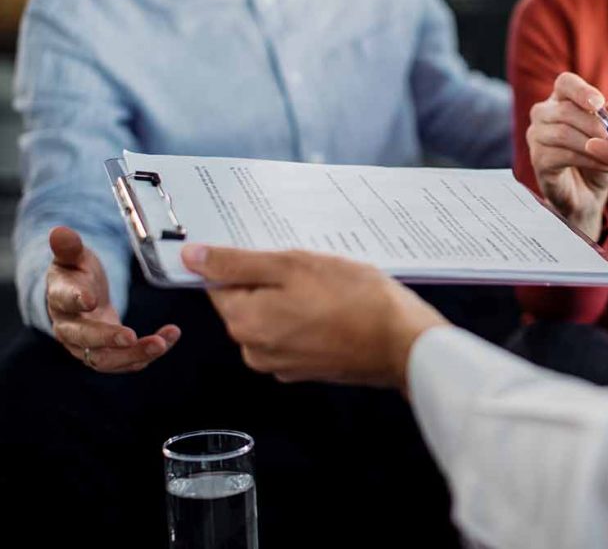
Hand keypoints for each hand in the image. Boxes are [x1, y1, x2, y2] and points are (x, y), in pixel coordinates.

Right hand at [46, 227, 178, 371]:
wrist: (81, 296)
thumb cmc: (77, 274)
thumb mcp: (74, 257)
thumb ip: (70, 247)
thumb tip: (59, 231)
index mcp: (59, 299)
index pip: (64, 301)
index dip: (76, 299)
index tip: (91, 299)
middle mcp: (69, 328)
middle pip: (84, 339)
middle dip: (107, 339)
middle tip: (131, 336)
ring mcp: (87, 346)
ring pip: (106, 359)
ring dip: (134, 354)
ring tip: (161, 344)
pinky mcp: (107, 354)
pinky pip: (127, 360)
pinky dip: (148, 354)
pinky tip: (169, 339)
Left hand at [181, 245, 448, 388]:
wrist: (403, 343)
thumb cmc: (355, 300)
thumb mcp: (293, 266)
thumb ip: (237, 263)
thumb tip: (192, 258)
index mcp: (244, 323)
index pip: (220, 283)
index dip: (245, 261)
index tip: (273, 252)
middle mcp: (255, 350)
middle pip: (247, 301)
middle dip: (273, 280)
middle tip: (309, 267)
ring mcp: (282, 364)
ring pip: (274, 316)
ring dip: (293, 298)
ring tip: (328, 286)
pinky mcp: (307, 368)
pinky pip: (295, 333)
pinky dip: (309, 317)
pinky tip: (336, 305)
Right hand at [526, 72, 607, 238]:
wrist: (588, 195)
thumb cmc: (598, 160)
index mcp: (561, 100)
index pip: (565, 83)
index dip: (581, 91)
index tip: (599, 103)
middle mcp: (543, 114)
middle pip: (565, 110)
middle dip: (595, 125)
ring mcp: (536, 137)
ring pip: (563, 133)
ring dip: (595, 145)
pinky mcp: (537, 160)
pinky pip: (562, 155)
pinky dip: (589, 161)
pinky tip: (607, 167)